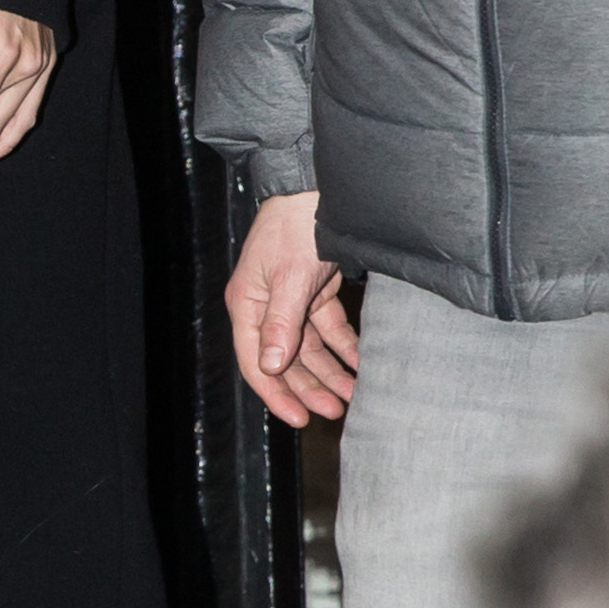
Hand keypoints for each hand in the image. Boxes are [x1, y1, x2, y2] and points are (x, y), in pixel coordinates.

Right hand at [225, 188, 356, 425]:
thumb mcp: (288, 278)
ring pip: (308, 348)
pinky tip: (361, 364)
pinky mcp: (314, 291)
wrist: (317, 188)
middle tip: (335, 412)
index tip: (299, 418)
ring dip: (329, 372)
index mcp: (247, 304)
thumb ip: (280, 324)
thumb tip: (269, 368)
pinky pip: (328, 329)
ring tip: (351, 395)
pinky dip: (344, 346)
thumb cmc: (295, 227)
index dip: (276, 393)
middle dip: (309, 387)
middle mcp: (265, 306)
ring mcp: (290, 300)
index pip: (255, 361)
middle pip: (284, 360)